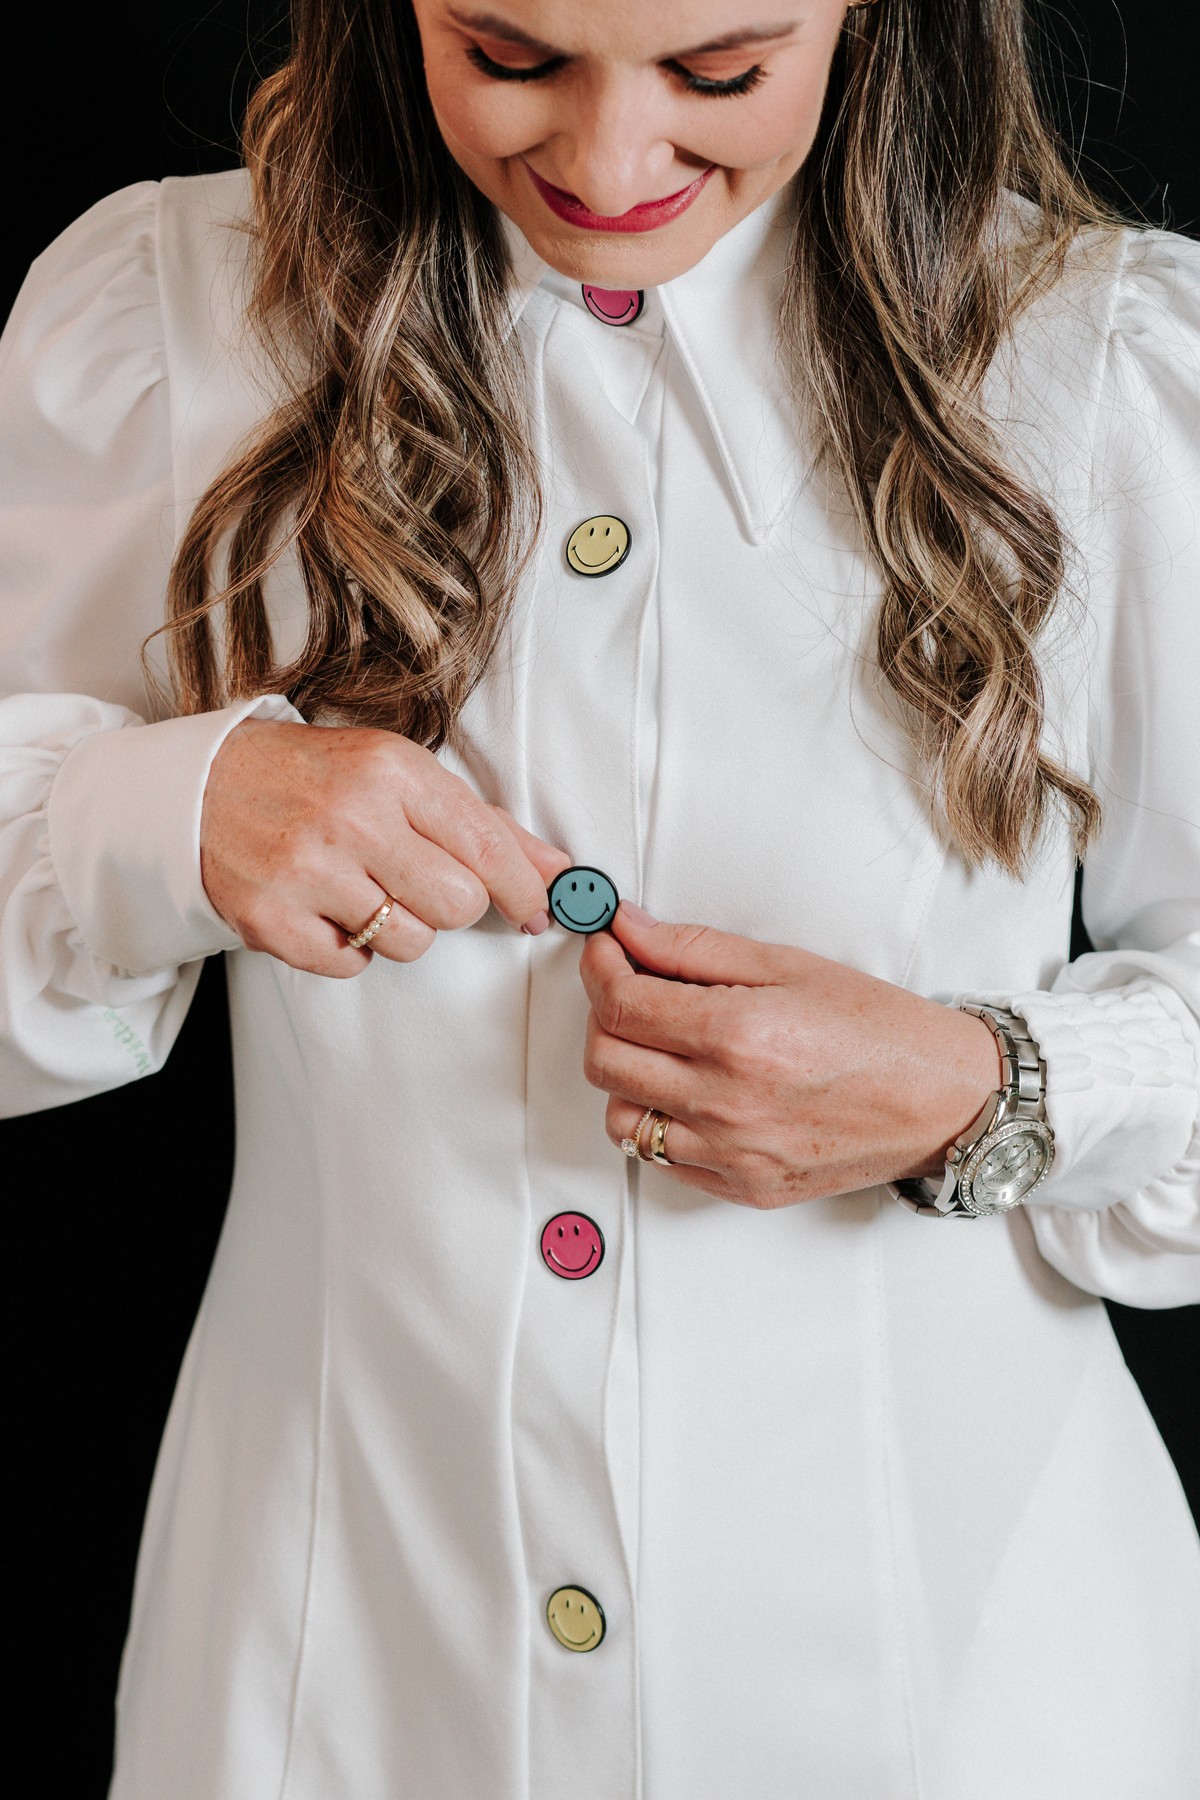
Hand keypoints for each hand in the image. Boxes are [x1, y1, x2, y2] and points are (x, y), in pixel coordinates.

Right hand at [201, 718, 569, 974]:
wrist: (202, 787)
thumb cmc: (314, 779)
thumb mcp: (399, 774)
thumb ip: (481, 824)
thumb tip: (556, 872)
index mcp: (392, 771)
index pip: (488, 848)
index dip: (525, 890)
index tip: (536, 908)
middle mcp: (352, 818)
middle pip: (459, 904)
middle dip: (452, 904)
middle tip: (418, 882)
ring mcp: (308, 871)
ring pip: (411, 942)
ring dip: (400, 928)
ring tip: (365, 890)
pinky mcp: (271, 919)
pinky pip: (353, 966)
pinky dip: (350, 950)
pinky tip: (328, 910)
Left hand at [581, 903, 1001, 1207]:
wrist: (942, 1101)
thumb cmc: (879, 1029)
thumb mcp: (788, 964)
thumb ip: (695, 949)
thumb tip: (629, 931)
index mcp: (738, 1036)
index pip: (620, 1002)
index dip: (600, 966)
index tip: (606, 949)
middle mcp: (726, 1102)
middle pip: (605, 1058)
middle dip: (604, 1014)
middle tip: (631, 988)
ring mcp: (731, 1153)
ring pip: (620, 1117)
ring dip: (625, 1074)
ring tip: (663, 1047)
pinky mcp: (741, 1186)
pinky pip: (660, 1158)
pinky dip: (658, 1121)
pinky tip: (690, 1091)